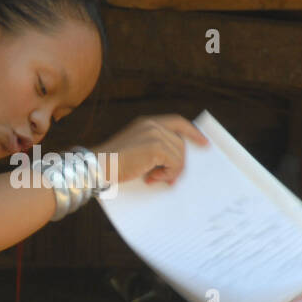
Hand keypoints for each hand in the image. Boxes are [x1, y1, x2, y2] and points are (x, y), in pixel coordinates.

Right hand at [93, 115, 207, 187]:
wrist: (98, 166)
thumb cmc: (112, 164)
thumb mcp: (135, 149)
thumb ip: (153, 149)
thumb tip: (173, 164)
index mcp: (146, 122)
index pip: (177, 122)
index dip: (192, 132)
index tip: (204, 142)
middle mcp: (152, 124)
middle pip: (181, 143)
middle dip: (179, 163)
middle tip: (170, 178)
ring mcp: (154, 134)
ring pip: (179, 155)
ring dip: (171, 171)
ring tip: (155, 178)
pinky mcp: (156, 147)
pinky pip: (175, 163)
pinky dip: (168, 174)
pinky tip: (152, 178)